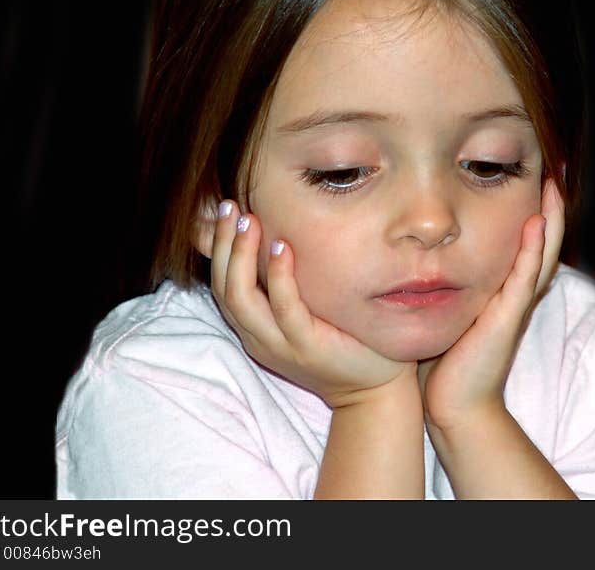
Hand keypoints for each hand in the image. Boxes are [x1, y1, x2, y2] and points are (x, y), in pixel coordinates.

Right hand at [210, 201, 415, 408]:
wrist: (376, 389)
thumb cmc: (346, 340)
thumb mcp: (310, 308)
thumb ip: (291, 281)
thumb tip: (281, 235)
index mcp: (256, 328)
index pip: (222, 285)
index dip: (217, 247)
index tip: (225, 209)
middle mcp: (260, 337)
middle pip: (224, 288)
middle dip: (222, 244)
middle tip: (229, 206)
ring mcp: (281, 345)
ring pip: (242, 300)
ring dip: (241, 256)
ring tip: (248, 221)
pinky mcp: (307, 348)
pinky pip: (285, 310)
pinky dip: (279, 277)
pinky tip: (281, 247)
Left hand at [418, 178, 564, 429]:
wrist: (452, 403)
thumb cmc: (443, 360)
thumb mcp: (445, 312)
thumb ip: (441, 286)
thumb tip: (417, 259)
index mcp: (501, 291)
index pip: (523, 245)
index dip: (531, 213)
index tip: (533, 178)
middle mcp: (513, 295)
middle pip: (541, 243)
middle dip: (550, 208)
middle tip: (557, 172)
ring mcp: (513, 306)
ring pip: (540, 255)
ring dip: (550, 220)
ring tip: (555, 186)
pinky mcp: (506, 319)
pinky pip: (523, 278)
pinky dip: (532, 250)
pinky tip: (535, 223)